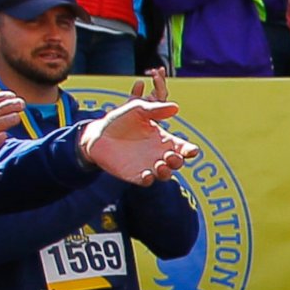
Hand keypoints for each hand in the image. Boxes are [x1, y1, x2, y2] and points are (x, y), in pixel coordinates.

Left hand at [81, 86, 195, 185]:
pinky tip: (146, 175)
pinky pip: (146, 182)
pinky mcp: (134, 175)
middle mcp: (159, 155)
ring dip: (166, 172)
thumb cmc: (120, 119)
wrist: (97, 134)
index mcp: (164, 140)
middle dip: (178, 161)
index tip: (191, 150)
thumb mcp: (138, 109)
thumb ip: (155, 109)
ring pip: (165, 175)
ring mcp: (148, 166)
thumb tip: (175, 107)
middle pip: (177, 163)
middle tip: (170, 156)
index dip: (190, 150)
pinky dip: (149, 180)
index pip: (183, 148)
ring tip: (159, 165)